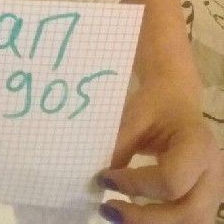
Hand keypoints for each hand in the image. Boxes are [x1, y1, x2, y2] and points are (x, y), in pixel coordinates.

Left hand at [96, 76, 223, 222]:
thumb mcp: (135, 115)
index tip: (104, 178)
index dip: (135, 185)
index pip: (171, 180)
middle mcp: (213, 173)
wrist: (176, 102)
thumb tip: (101, 179)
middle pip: (188, 213)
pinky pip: (184, 221)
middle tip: (108, 208)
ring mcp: (213, 191)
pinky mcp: (204, 201)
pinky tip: (134, 214)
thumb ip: (120, 146)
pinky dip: (158, 222)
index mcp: (198, 145)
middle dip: (144, 219)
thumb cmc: (156, 105)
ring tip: (116, 214)